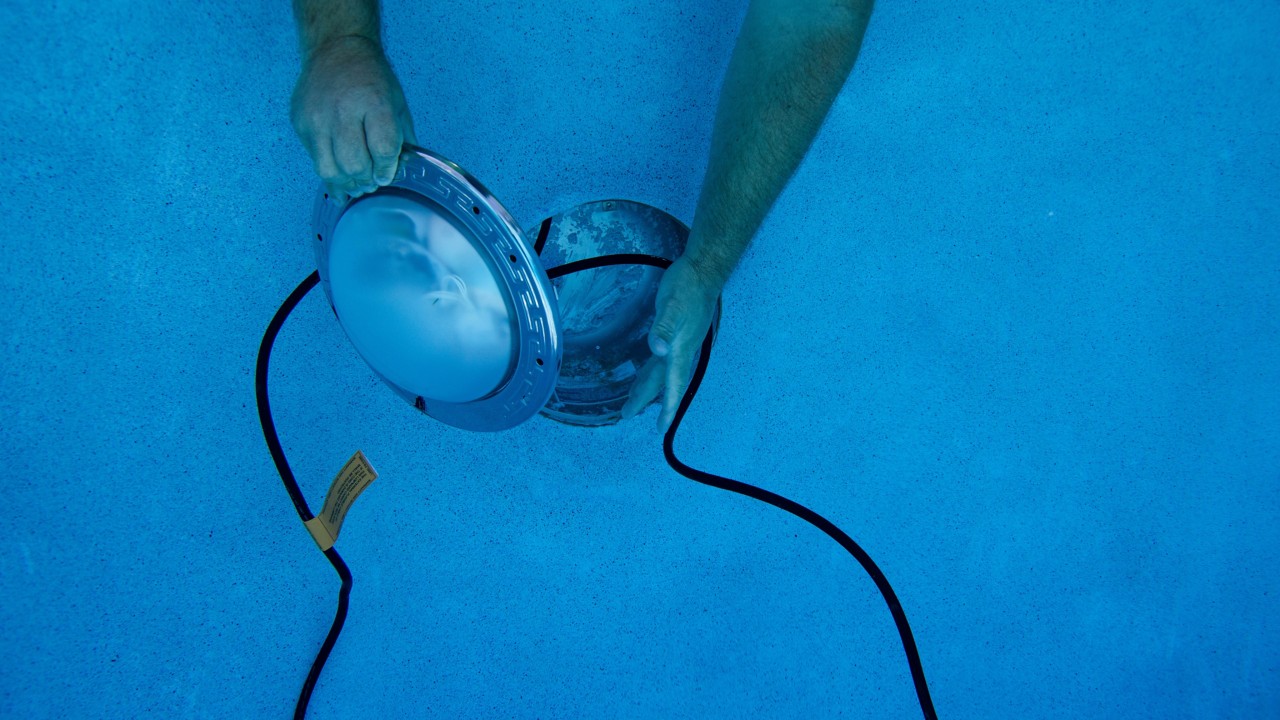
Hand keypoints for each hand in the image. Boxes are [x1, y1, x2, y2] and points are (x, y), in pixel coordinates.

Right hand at [290, 35, 417, 202]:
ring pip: (330, 170)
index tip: (386, 175)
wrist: (336, 49)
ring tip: (356, 184)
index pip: (383, 150)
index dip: (387, 170)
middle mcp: (342, 110)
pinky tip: (339, 178)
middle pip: (354, 165)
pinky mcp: (300, 124)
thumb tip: (400, 171)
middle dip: (366, 181)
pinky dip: (329, 173)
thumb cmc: (371, 78)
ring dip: (346, 184)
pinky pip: (315, 159)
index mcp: (374, 103)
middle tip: (371, 182)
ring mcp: (317, 118)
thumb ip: (401, 138)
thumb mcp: (397, 103)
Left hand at [620, 255, 721, 432]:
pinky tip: (643, 374)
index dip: (668, 408)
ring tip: (631, 403)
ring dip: (646, 388)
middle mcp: (680, 351)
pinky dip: (650, 372)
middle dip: (646, 400)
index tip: (661, 428)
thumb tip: (658, 351)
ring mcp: (678, 344)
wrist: (703, 271)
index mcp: (680, 349)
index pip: (672, 385)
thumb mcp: (673, 305)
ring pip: (660, 373)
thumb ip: (665, 328)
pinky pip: (660, 361)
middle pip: (662, 383)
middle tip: (626, 415)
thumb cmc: (687, 287)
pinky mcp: (674, 335)